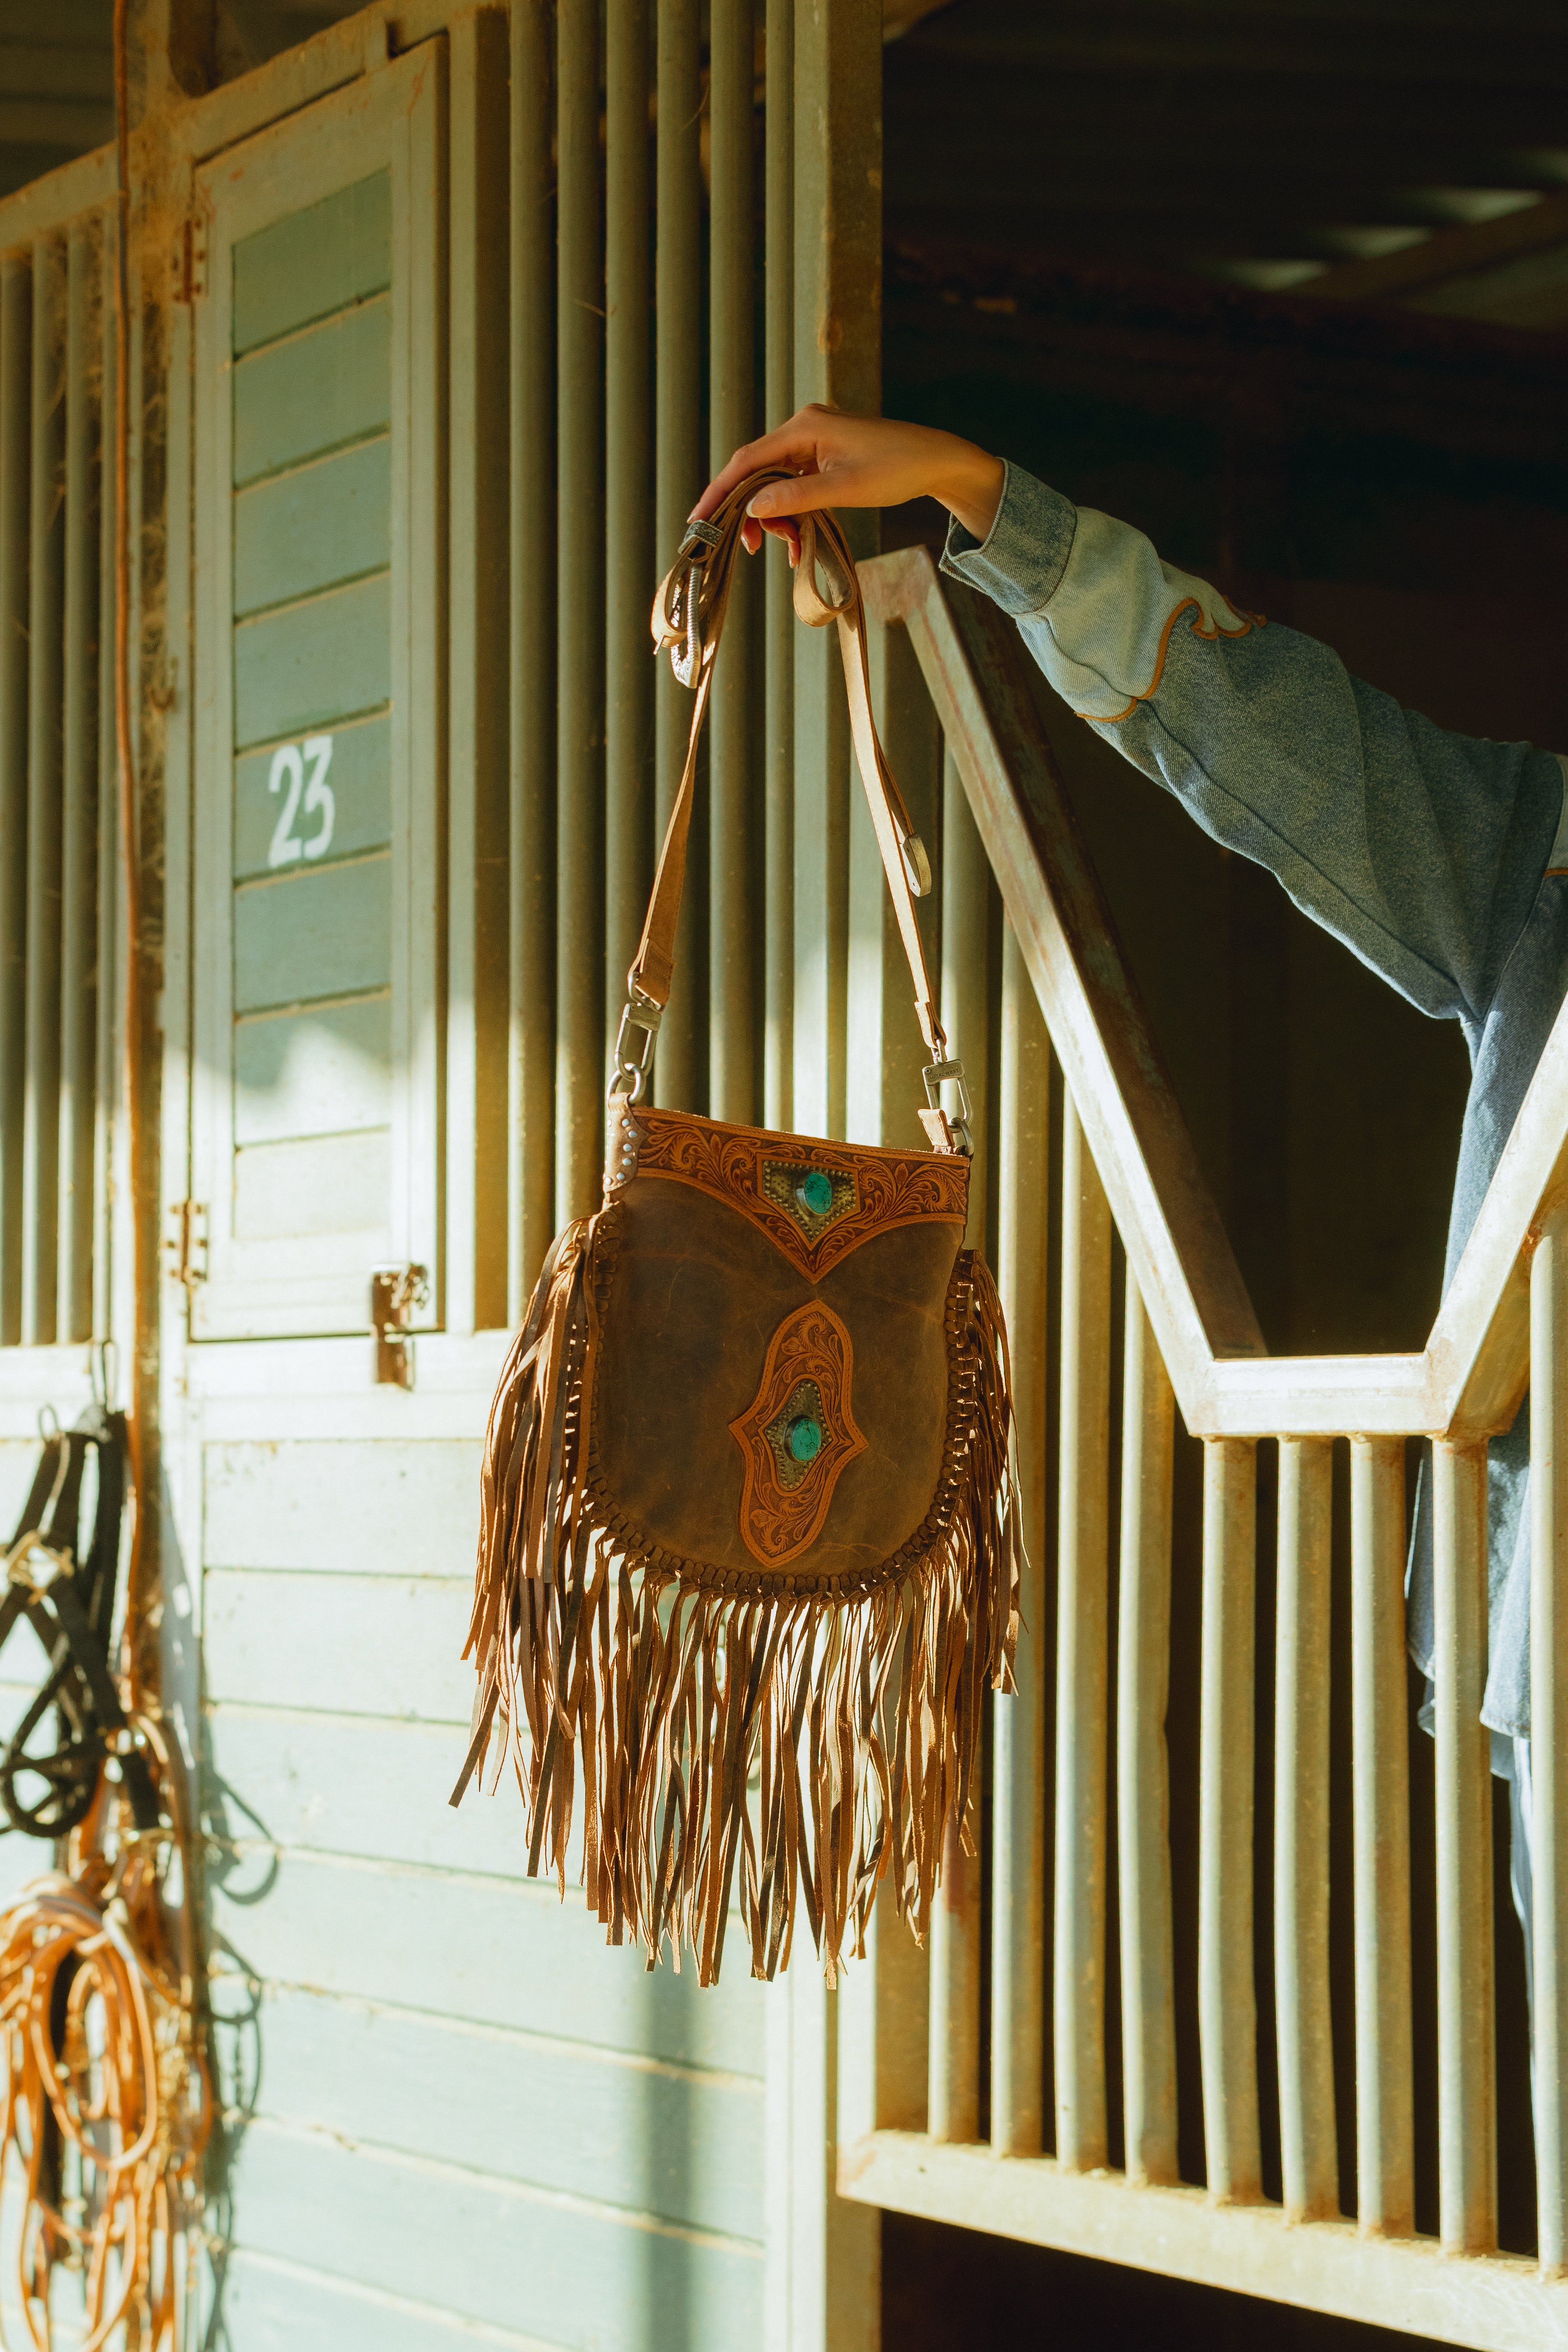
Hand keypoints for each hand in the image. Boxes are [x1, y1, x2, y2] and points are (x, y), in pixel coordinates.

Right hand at [692, 405, 1005, 558]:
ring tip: (790, 547)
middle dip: (750, 513)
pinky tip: (798, 541)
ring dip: (775, 518)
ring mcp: (812, 441)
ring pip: (774, 483)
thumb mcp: (846, 488)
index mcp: (804, 427)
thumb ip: (797, 498)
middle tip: (752, 548)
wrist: (935, 460)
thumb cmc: (897, 468)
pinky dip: (792, 513)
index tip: (699, 521)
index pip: (746, 460)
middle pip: (756, 472)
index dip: (719, 492)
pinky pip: (793, 486)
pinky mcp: (821, 456)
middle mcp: (803, 428)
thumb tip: (753, 509)